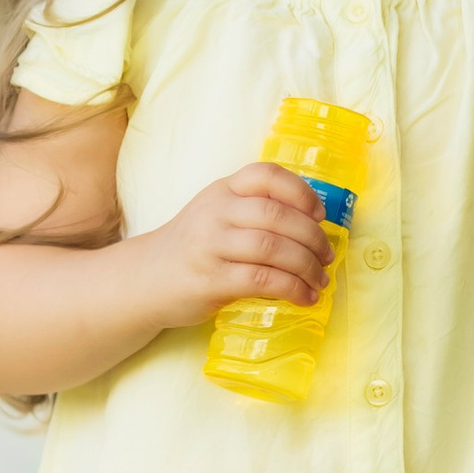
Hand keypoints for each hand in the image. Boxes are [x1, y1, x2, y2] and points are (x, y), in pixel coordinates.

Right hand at [140, 163, 333, 327]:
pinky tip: (304, 297)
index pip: (266, 175)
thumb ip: (252, 210)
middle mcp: (216, 212)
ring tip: (319, 280)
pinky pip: (263, 280)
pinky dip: (292, 289)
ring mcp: (211, 245)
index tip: (320, 215)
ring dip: (307, 267)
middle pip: (277, 216)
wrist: (146, 279)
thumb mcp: (215, 214)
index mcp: (222, 191)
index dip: (301, 192)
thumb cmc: (192, 247)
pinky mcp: (212, 280)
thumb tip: (312, 226)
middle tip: (327, 257)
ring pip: (274, 249)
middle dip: (313, 238)